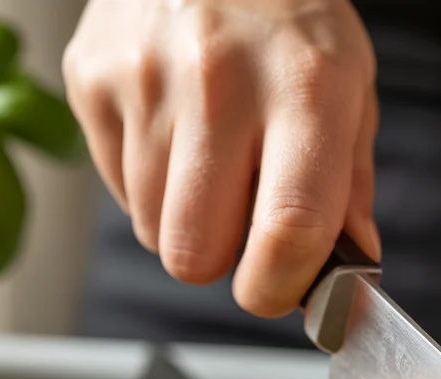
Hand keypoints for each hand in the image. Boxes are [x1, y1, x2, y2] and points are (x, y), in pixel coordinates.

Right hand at [62, 0, 380, 315]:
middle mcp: (219, 83)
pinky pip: (117, 188)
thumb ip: (349, 186)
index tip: (279, 290)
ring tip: (211, 160)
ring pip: (151, 230)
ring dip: (185, 220)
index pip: (287, 229)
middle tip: (242, 223)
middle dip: (221, 260)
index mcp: (306, 90)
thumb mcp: (350, 86)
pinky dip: (148, 181)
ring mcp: (144, 78)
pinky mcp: (90, 77)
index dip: (279, 286)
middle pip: (194, 252)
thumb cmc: (290, 19)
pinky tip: (175, 131)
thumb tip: (350, 270)